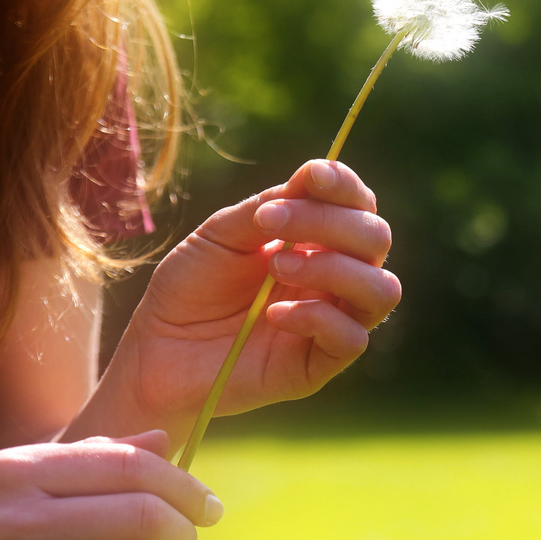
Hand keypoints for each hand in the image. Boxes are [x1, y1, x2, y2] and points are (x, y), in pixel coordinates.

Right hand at [0, 431, 219, 539]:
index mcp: (20, 470)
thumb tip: (163, 441)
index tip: (207, 502)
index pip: (130, 466)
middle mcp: (17, 519)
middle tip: (192, 536)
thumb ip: (92, 455)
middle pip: (142, 516)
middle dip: (186, 529)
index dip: (184, 484)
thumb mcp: (16, 471)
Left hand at [113, 160, 402, 425]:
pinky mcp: (320, 364)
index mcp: (319, 241)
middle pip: (377, 239)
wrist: (157, 349)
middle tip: (269, 224)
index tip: (312, 176)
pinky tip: (272, 315)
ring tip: (277, 267)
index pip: (359, 206)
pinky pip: (353, 338)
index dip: (346, 186)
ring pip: (382, 289)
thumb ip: (269, 205)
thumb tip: (315, 175)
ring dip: (334, 268)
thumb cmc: (191, 288)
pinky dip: (316, 317)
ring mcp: (334, 321)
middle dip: (328, 222)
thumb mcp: (222, 232)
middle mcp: (337, 278)